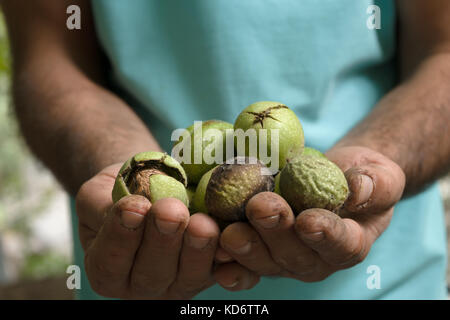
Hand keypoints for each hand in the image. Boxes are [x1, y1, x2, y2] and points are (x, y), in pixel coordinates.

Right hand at [76, 163, 221, 298]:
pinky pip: (223, 272)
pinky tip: (230, 237)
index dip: (122, 235)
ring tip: (202, 223)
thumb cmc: (121, 191)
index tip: (134, 205)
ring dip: (198, 250)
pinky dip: (229, 258)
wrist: (151, 187)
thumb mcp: (99, 193)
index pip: (110, 261)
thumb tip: (134, 205)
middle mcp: (142, 285)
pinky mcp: (211, 274)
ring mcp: (179, 284)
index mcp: (107, 269)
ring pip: (190, 277)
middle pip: (152, 275)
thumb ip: (105, 203)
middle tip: (171, 211)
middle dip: (163, 242)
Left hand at [213, 146, 404, 288]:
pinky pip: (242, 263)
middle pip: (295, 254)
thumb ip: (374, 185)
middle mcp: (315, 260)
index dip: (325, 234)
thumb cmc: (360, 177)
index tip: (309, 220)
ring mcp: (284, 260)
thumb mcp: (378, 175)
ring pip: (264, 261)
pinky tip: (213, 253)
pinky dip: (228, 261)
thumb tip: (357, 188)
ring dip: (245, 247)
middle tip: (260, 207)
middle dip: (275, 232)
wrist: (335, 179)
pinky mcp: (260, 253)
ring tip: (229, 230)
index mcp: (349, 243)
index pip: (341, 243)